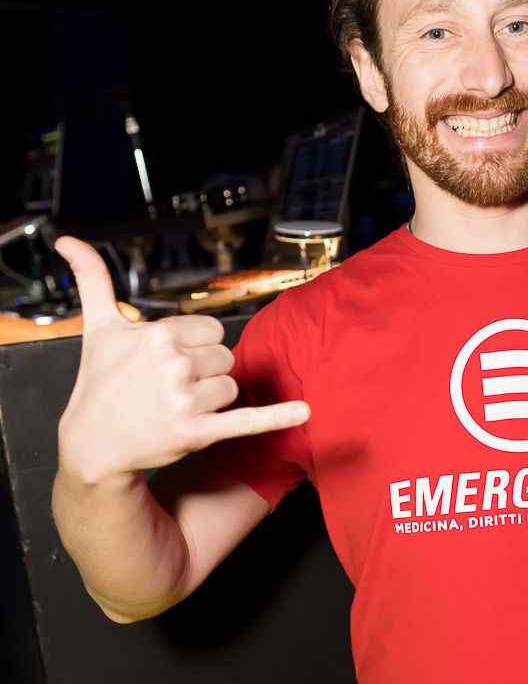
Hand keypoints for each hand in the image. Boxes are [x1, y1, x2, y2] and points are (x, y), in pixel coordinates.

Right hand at [55, 236, 309, 482]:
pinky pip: (247, 420)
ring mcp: (185, 400)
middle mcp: (174, 365)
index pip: (213, 331)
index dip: (195, 347)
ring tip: (175, 406)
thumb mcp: (98, 327)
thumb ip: (92, 279)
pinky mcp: (196, 432)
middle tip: (168, 387)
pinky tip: (305, 412)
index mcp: (160, 335)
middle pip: (225, 358)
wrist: (93, 443)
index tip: (167, 362)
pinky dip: (277, 417)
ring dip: (212, 399)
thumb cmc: (100, 382)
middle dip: (204, 373)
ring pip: (232, 387)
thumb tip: (66, 239)